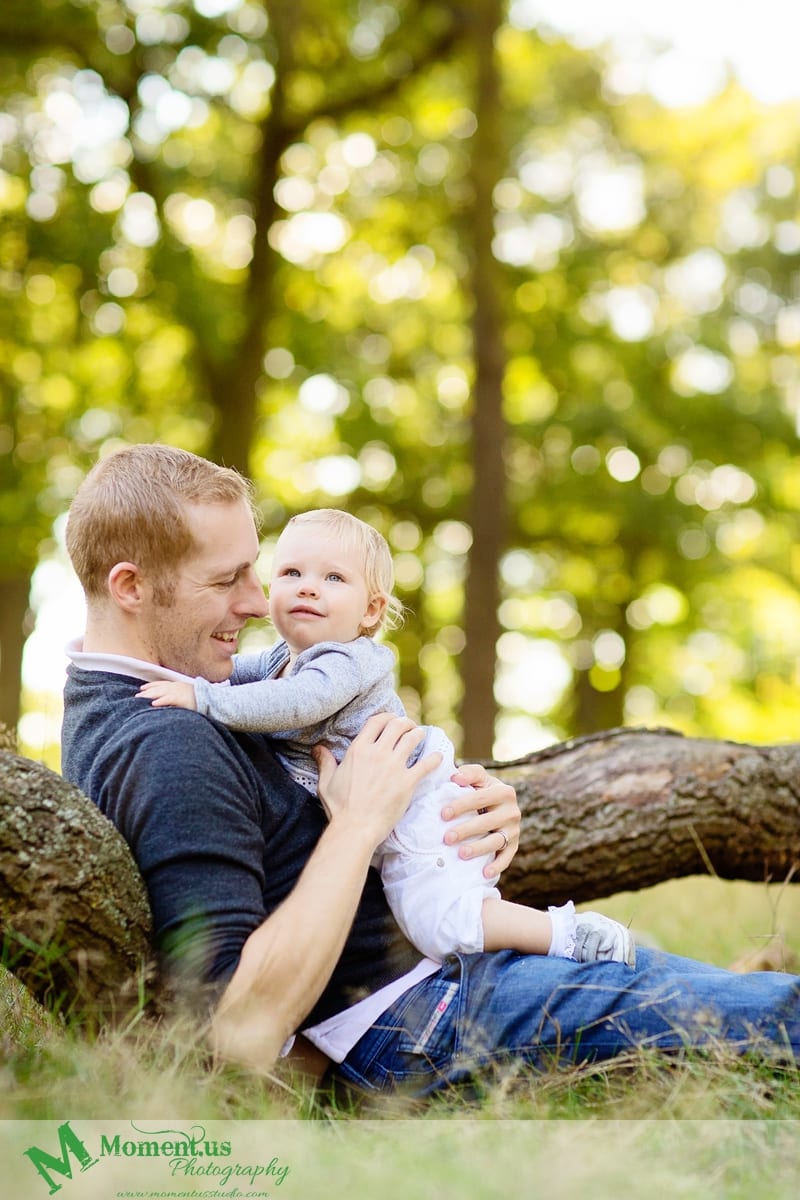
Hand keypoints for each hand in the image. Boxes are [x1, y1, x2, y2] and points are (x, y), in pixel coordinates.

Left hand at [137, 680, 197, 709]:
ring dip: (149, 695)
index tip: (142, 688)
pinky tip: (154, 704)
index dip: (151, 686)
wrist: (211, 698)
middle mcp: (176, 687)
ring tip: (140, 699)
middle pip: (158, 688)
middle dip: (147, 692)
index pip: (161, 684)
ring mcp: (178, 692)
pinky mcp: (181, 698)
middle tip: (136, 696)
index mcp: (177, 685)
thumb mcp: (187, 694)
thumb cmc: (199, 698)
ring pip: (160, 692)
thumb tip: (171, 700)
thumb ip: (177, 696)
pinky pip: (169, 699)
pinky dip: (161, 701)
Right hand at [314, 713, 439, 847]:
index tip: (392, 720)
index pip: (377, 721)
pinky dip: (434, 758)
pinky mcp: (407, 782)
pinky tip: (437, 758)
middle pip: (398, 725)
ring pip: (413, 738)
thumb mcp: (326, 783)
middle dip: (405, 722)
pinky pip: (426, 764)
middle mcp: (378, 753)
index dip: (387, 717)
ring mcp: (394, 767)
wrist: (355, 829)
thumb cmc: (339, 808)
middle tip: (409, 727)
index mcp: (359, 750)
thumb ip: (325, 762)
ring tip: (421, 736)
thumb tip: (318, 748)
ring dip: (419, 734)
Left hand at [441, 764, 519, 876]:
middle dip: (466, 830)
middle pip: (487, 822)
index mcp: (503, 791)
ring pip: (496, 841)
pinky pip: (507, 857)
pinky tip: (484, 872)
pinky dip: (497, 866)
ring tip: (461, 854)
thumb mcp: (478, 779)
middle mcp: (512, 811)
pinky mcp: (514, 845)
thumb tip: (455, 776)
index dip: (461, 806)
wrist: (499, 807)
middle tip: (447, 838)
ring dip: (479, 848)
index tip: (443, 814)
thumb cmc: (482, 791)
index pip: (480, 799)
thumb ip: (469, 773)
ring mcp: (514, 830)